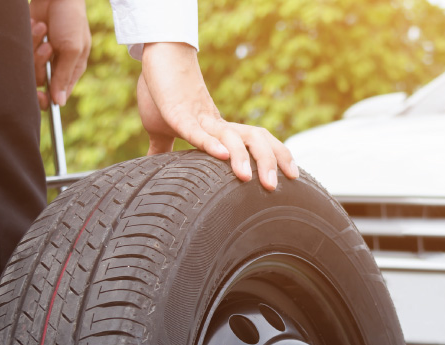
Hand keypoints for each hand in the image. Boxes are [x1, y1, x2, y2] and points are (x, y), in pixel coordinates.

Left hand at [29, 0, 89, 108]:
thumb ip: (64, 76)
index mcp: (72, 70)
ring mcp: (42, 55)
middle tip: (47, 48)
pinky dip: (29, 37)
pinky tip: (36, 24)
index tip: (40, 96)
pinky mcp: (30, 45)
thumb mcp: (73, 48)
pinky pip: (22, 52)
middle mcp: (56, 65)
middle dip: (40, 64)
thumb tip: (59, 102)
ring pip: (28, 67)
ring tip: (43, 29)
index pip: (58, 95)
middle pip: (39, 82)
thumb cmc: (71, 19)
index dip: (47, 98)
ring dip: (35, 46)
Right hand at [137, 42, 298, 190]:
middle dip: (270, 161)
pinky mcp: (177, 114)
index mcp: (219, 129)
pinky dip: (210, 144)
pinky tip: (223, 156)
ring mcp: (199, 118)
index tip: (292, 177)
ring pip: (231, 137)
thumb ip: (162, 148)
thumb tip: (152, 165)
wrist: (158, 57)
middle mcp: (217, 123)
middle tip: (275, 187)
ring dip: (242, 158)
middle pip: (255, 139)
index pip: (258, 141)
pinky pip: (196, 131)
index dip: (277, 156)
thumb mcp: (163, 128)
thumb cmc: (162, 91)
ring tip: (248, 179)